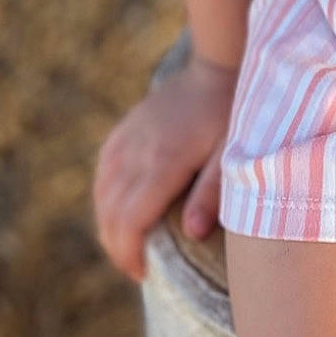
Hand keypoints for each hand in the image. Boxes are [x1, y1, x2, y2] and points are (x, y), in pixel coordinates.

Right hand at [93, 53, 240, 280]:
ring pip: (102, 192)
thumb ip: (213, 192)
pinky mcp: (128, 127)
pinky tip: (116, 207)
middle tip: (137, 268)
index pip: (129, 221)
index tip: (144, 273)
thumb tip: (193, 232)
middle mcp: (138, 151)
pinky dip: (104, 194)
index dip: (129, 254)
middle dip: (118, 247)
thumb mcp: (233, 154)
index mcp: (163, 162)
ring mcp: (129, 137)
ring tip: (128, 245)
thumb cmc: (232, 114)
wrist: (220, 64)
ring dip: (108, 223)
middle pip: (110, 212)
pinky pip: (104, 167)